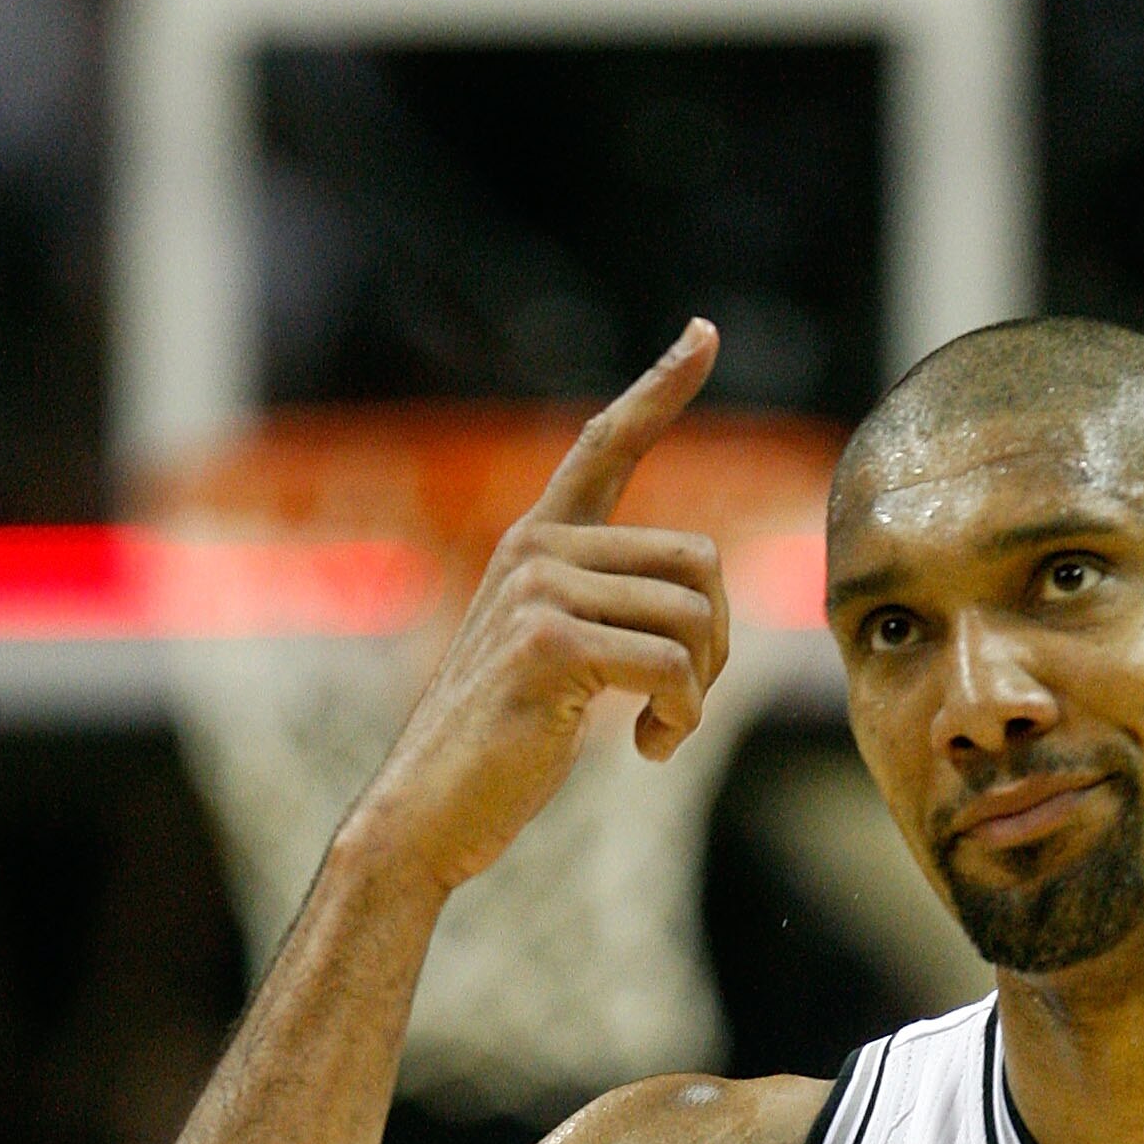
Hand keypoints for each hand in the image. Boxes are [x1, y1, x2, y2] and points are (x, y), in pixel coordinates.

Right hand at [340, 319, 730, 896]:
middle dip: (715, 642)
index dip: (660, 388)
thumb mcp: (555, 657)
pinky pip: (671, 666)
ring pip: (693, 616)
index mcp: (538, 544)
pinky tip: (645, 749)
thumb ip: (605, 608)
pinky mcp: (548, 643)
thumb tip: (695, 601)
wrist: (428, 810)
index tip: (704, 332)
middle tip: (681, 701)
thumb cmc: (500, 745)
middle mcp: (536, 549)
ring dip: (698, 690)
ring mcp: (538, 590)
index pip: (606, 445)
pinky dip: (678, 719)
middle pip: (697, 560)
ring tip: (657, 729)